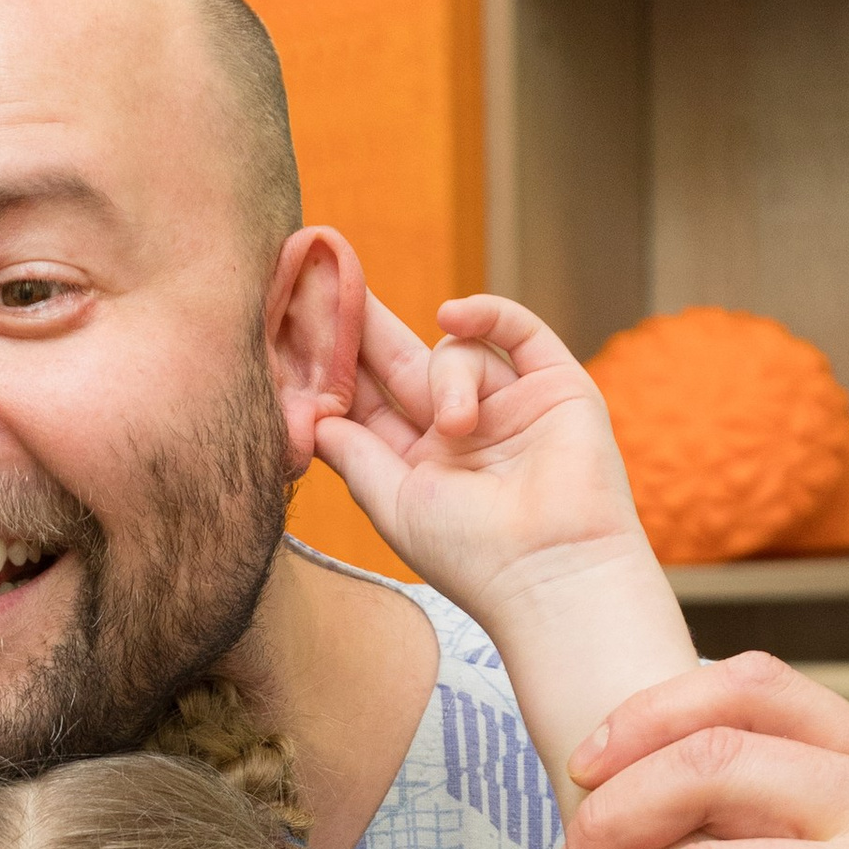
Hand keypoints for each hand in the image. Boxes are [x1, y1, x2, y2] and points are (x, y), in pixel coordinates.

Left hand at [314, 291, 646, 622]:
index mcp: (418, 463)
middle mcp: (460, 431)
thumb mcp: (393, 504)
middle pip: (400, 362)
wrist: (554, 571)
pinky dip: (486, 314)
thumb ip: (354, 455)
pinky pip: (516, 330)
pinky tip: (452, 312)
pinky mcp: (556, 385)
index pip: (368, 401)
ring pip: (453, 352)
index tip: (292, 326)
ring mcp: (509, 405)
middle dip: (363, 325)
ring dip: (447, 376)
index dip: (334, 367)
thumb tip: (313, 415)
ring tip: (458, 425)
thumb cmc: (471, 555)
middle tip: (322, 277)